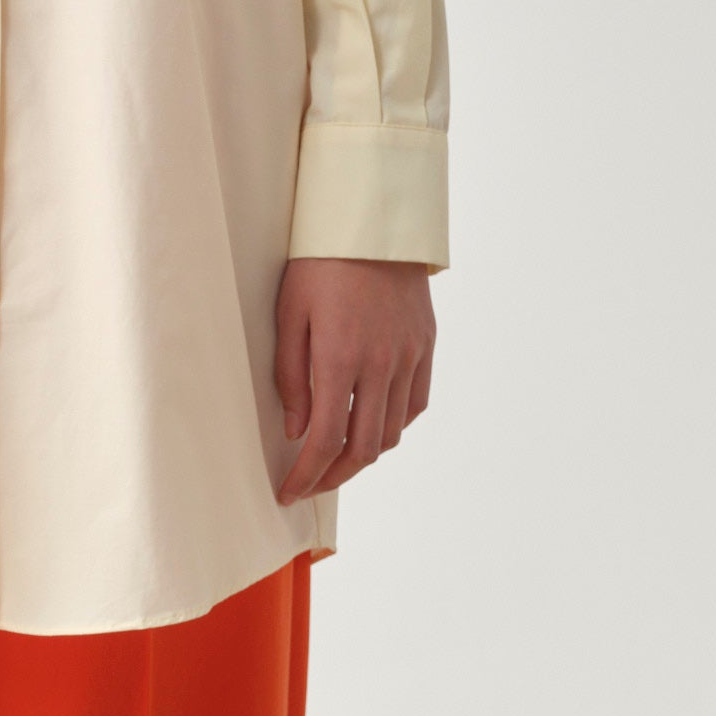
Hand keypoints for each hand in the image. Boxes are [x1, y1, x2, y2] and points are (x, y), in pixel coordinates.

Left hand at [273, 256, 434, 500]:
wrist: (374, 224)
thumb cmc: (320, 264)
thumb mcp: (289, 314)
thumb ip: (291, 376)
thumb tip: (295, 430)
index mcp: (340, 357)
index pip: (326, 439)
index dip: (307, 475)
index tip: (289, 491)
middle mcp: (381, 364)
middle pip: (364, 448)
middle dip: (333, 476)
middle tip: (310, 484)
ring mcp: (409, 357)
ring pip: (392, 432)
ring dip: (364, 455)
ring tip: (337, 458)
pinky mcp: (426, 347)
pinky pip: (415, 405)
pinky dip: (394, 426)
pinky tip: (372, 426)